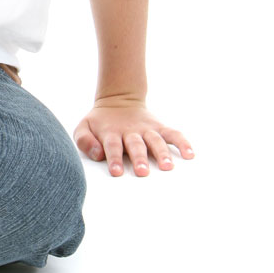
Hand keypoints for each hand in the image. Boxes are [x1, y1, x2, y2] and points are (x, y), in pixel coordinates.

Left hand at [73, 97, 193, 176]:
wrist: (117, 100)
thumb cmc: (99, 122)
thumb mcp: (84, 127)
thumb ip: (85, 140)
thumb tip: (97, 154)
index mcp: (111, 133)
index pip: (112, 146)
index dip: (113, 158)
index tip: (117, 172)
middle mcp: (130, 132)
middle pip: (135, 145)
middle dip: (139, 158)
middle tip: (142, 172)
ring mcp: (146, 129)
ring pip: (156, 140)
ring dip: (162, 153)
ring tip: (167, 166)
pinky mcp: (159, 127)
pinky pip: (173, 134)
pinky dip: (182, 142)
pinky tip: (190, 154)